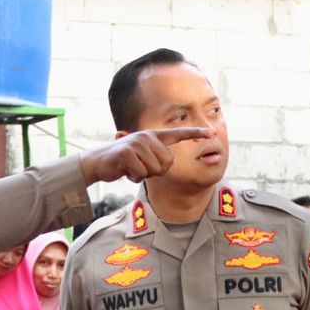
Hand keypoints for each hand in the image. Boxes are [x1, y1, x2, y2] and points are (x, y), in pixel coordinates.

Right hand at [79, 127, 213, 183]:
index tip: (210, 132)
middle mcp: (147, 136)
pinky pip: (142, 174)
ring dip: (143, 175)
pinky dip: (134, 177)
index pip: (178, 133)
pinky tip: (126, 171)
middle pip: (167, 163)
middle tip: (140, 167)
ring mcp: (137, 144)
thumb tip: (168, 163)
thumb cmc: (124, 162)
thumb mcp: (143, 157)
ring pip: (155, 170)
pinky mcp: (127, 153)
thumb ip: (157, 157)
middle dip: (155, 172)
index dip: (194, 133)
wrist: (99, 162)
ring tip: (132, 168)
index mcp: (153, 136)